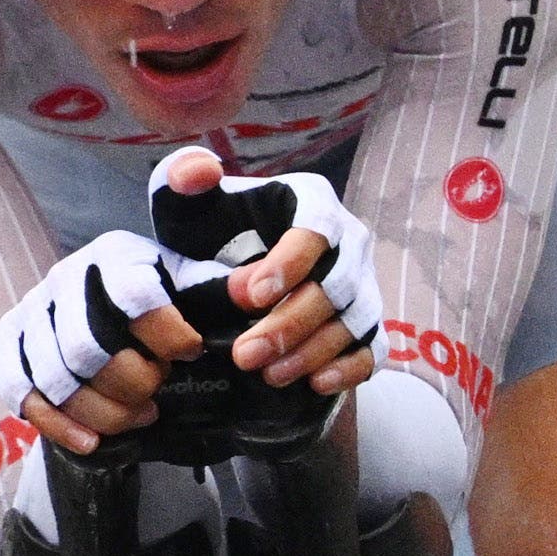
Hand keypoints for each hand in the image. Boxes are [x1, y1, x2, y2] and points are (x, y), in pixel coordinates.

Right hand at [0, 232, 211, 455]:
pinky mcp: (6, 346)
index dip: (168, 335)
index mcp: (114, 256)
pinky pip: (22, 395)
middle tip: (159, 392)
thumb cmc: (156, 296)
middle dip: (133, 383)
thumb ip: (222, 289)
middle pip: (89, 348)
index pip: (135, 296)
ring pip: (57, 379)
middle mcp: (64, 278)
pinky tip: (93, 442)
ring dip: (104, 411)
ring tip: (140, 415)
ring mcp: (30, 313)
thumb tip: (255, 292)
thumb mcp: (191, 284)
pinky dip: (59, 425)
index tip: (189, 354)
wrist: (100, 301)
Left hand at [151, 150, 380, 395]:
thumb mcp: (188, 205)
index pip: (315, 230)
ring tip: (268, 375)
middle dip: (291, 322)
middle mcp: (348, 242)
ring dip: (312, 351)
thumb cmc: (211, 235)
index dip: (289, 264)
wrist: (231, 276)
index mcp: (311, 202)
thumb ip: (183, 179)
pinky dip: (349, 368)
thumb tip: (201, 172)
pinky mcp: (366, 324)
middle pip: (335, 284)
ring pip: (354, 320)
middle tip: (245, 354)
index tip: (250, 296)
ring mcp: (361, 285)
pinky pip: (373, 348)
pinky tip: (316, 384)